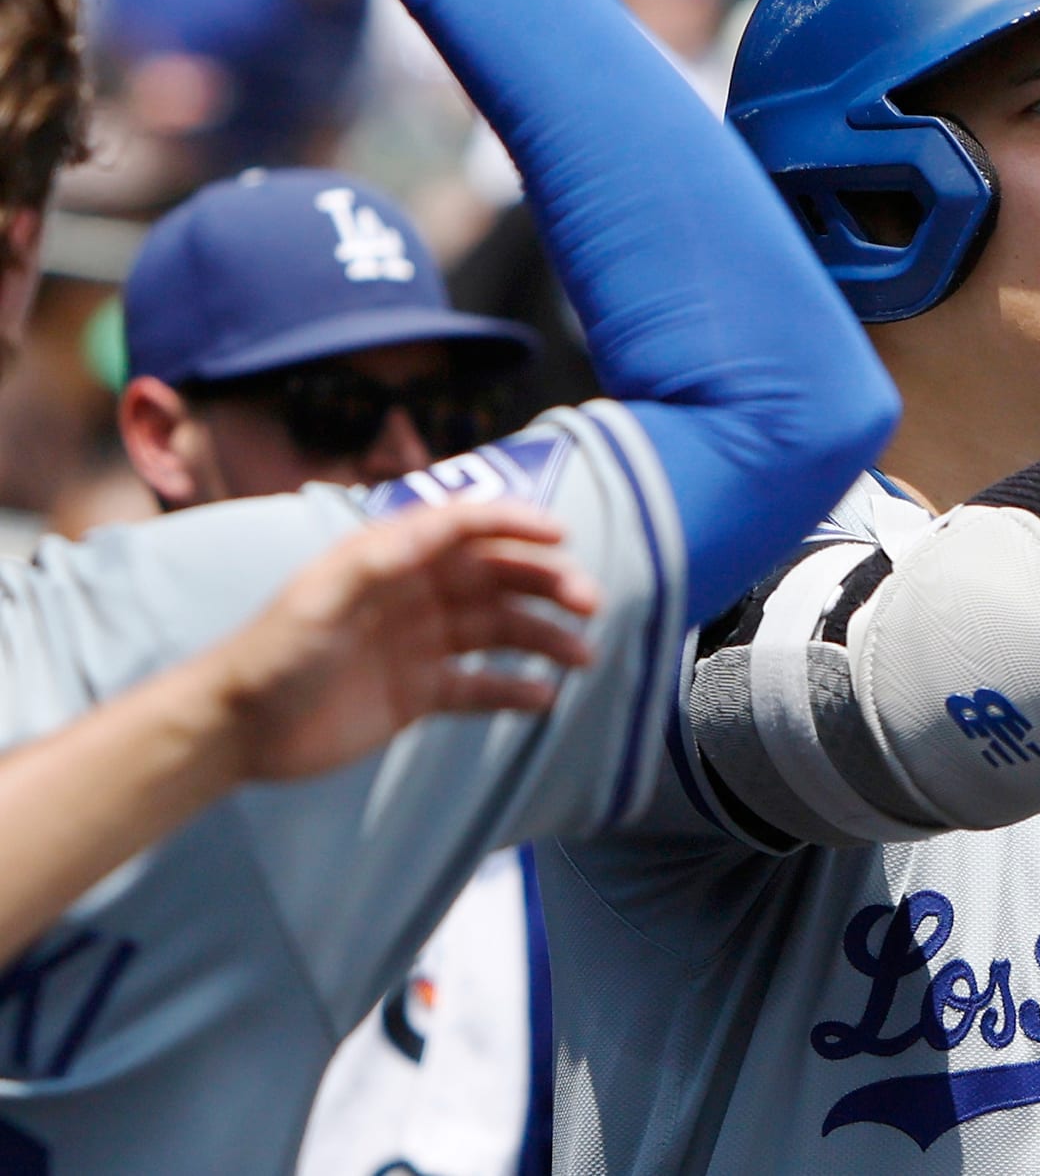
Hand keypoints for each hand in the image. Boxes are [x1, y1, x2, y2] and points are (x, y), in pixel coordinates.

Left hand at [208, 501, 598, 782]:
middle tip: (588, 603)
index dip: (515, 524)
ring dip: (544, 637)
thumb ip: (382, 558)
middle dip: (546, 583)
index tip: (562, 534)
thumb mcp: (322, 595)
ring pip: (499, 631)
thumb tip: (446, 524)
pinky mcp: (420, 694)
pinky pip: (481, 687)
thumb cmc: (273, 652)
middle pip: (496, 578)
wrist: (237, 730)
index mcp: (392, 559)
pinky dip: (516, 689)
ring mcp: (420, 645)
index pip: (466, 527)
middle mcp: (414, 594)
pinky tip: (544, 698)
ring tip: (582, 656)